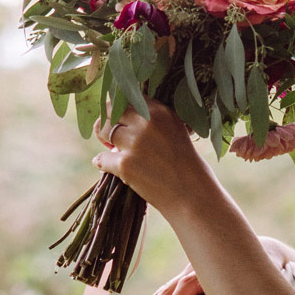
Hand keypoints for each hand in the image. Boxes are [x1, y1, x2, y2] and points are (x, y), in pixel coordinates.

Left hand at [93, 101, 207, 212]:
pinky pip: (101, 158)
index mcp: (161, 112)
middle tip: (109, 137)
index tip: (120, 120)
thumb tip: (124, 121)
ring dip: (104, 141)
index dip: (120, 109)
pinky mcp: (126, 165)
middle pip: (110, 111)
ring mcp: (135, 143)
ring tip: (111, 151)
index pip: (128, 98)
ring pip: (103, 131)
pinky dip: (102, 163)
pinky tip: (106, 168)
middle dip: (106, 122)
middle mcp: (147, 123)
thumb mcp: (177, 132)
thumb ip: (154, 123)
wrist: (193, 196)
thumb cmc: (189, 167)